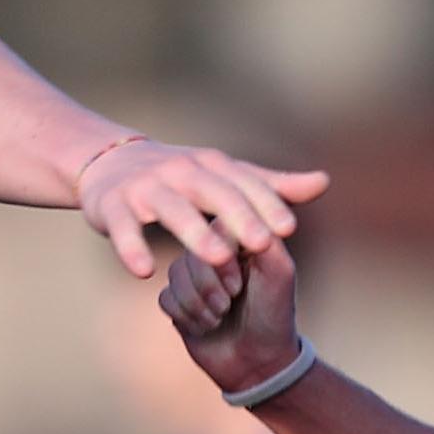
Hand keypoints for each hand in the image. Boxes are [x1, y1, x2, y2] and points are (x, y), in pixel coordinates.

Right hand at [78, 139, 328, 278]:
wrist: (108, 162)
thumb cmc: (181, 177)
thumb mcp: (225, 176)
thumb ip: (272, 186)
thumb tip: (324, 182)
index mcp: (212, 166)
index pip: (245, 185)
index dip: (267, 205)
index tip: (289, 230)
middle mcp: (181, 172)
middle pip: (213, 193)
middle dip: (239, 217)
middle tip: (263, 243)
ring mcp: (145, 188)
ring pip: (172, 210)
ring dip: (194, 233)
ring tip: (218, 259)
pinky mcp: (113, 208)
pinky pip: (123, 228)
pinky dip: (132, 247)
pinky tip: (145, 271)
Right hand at [160, 237, 303, 397]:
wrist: (258, 361)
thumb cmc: (273, 313)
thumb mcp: (278, 272)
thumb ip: (262, 236)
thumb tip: (233, 212)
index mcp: (238, 236)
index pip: (214, 230)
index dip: (223, 262)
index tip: (240, 286)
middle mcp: (211, 249)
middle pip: (191, 252)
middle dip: (210, 285)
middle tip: (231, 301)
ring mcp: (190, 272)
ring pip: (175, 275)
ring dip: (201, 305)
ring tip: (222, 316)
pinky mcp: (175, 297)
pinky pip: (166, 298)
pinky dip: (189, 317)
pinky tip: (207, 326)